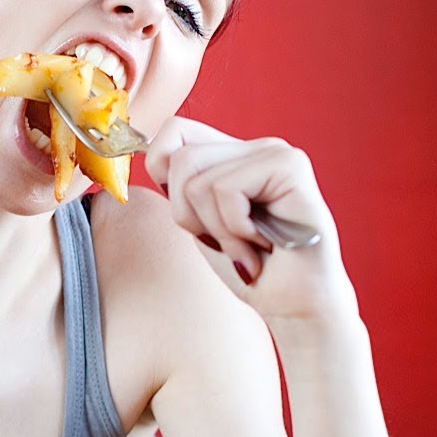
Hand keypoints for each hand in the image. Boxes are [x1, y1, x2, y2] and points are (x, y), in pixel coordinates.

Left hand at [143, 115, 357, 322]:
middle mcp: (254, 146)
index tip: (193, 218)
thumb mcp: (199, 223)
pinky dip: (235, 229)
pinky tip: (263, 242)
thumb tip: (140, 150)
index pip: (173, 131)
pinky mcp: (290, 166)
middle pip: (179, 159)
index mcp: (233, 154)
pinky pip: (227, 190)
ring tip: (247, 246)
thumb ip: (179, 186)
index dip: (162, 172)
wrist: (296, 305)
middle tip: (225, 242)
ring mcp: (274, 152)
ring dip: (217, 230)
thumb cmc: (250, 269)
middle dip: (189, 216)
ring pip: (198, 180)